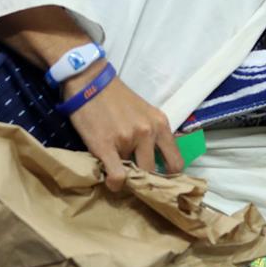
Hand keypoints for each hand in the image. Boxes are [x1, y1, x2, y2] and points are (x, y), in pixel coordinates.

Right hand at [65, 69, 182, 189]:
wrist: (88, 81)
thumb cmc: (116, 98)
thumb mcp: (146, 113)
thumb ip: (154, 135)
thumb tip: (159, 162)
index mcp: (161, 125)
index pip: (176, 162)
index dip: (170, 177)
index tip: (161, 182)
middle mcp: (148, 132)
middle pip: (155, 172)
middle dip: (147, 182)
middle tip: (139, 185)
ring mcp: (128, 139)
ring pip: (135, 175)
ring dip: (129, 180)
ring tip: (123, 177)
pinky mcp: (106, 145)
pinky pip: (117, 176)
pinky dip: (115, 184)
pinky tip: (112, 183)